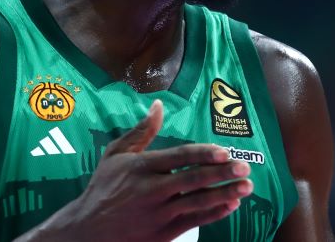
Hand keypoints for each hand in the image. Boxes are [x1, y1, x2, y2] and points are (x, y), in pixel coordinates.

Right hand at [32, 99, 252, 241]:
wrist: (87, 231)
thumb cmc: (103, 188)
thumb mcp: (115, 155)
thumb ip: (141, 131)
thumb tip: (158, 105)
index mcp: (142, 167)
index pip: (180, 157)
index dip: (205, 154)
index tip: (225, 152)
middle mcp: (152, 190)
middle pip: (194, 180)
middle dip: (222, 173)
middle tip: (244, 167)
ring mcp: (159, 214)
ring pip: (198, 202)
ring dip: (225, 193)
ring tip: (247, 186)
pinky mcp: (163, 234)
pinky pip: (194, 222)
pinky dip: (214, 214)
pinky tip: (230, 205)